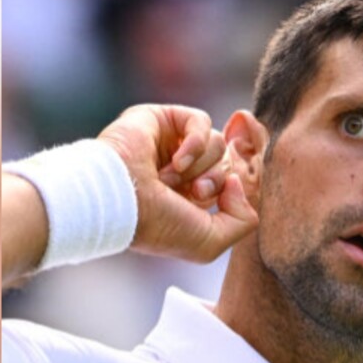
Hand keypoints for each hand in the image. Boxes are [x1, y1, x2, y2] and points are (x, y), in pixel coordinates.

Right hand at [98, 104, 257, 262]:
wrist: (118, 200)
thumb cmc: (157, 225)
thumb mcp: (209, 243)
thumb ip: (243, 222)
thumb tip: (237, 181)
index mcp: (187, 201)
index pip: (231, 184)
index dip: (233, 190)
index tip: (216, 199)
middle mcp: (180, 173)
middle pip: (226, 163)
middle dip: (214, 180)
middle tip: (192, 193)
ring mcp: (169, 146)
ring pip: (216, 143)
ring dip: (198, 166)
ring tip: (170, 180)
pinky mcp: (161, 120)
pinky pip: (200, 120)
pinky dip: (195, 141)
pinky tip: (176, 161)